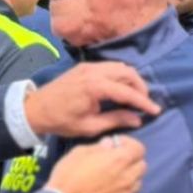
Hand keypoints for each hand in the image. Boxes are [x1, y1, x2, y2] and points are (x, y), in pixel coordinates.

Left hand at [25, 62, 161, 138]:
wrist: (36, 109)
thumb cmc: (62, 121)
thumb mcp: (89, 126)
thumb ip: (115, 120)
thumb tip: (137, 119)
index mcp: (95, 87)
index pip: (128, 92)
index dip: (144, 102)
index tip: (156, 110)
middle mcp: (95, 71)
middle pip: (128, 73)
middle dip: (140, 87)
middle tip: (145, 104)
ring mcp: (89, 66)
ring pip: (120, 67)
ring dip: (131, 79)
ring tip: (135, 96)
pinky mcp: (85, 66)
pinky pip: (109, 66)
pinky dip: (120, 75)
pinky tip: (121, 88)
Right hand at [46, 135, 146, 192]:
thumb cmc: (69, 175)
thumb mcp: (80, 152)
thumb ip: (99, 147)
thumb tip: (110, 144)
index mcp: (119, 160)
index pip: (139, 148)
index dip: (129, 144)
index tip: (117, 145)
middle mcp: (127, 177)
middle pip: (142, 166)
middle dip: (132, 160)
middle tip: (117, 161)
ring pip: (138, 183)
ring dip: (130, 177)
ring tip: (115, 178)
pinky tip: (113, 192)